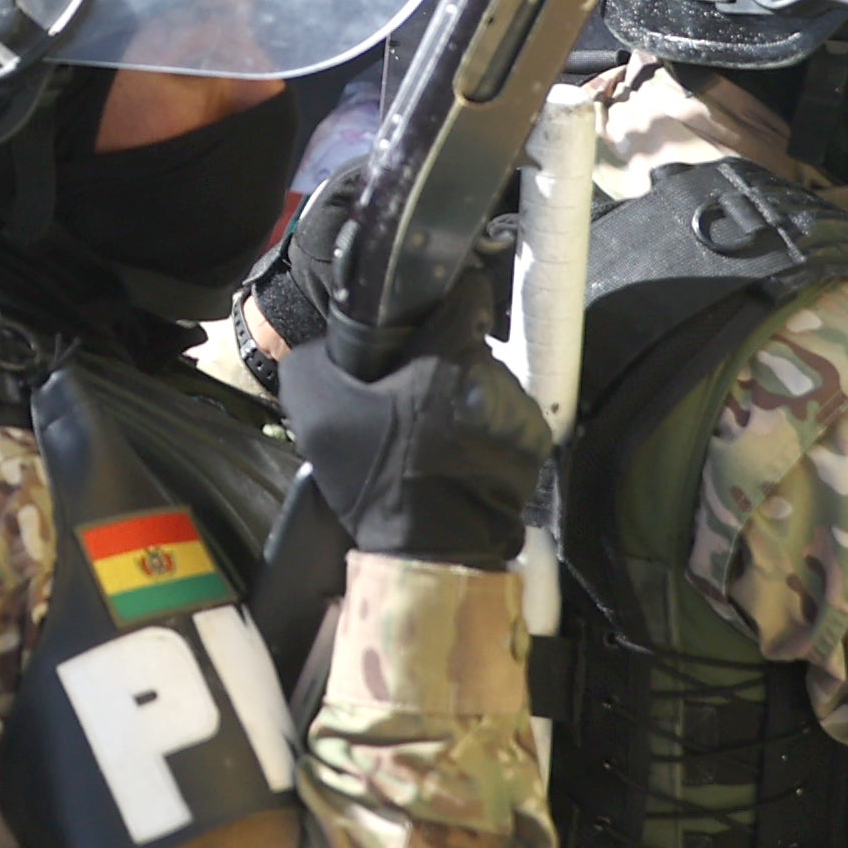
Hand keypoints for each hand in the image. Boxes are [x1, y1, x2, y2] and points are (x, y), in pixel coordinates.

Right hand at [280, 320, 550, 565]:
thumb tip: (335, 338)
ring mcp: (518, 412)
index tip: (425, 313)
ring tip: (433, 430)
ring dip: (464, 394)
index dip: (444, 295)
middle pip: (468, 343)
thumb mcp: (315, 410)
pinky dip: (484, 427)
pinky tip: (457, 453)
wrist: (426, 554)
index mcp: (444, 358)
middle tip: (410, 392)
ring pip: (487, 381)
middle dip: (442, 359)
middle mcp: (491, 377)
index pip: (467, 293)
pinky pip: (505, 417)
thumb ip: (318, 356)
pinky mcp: (532, 444)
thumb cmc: (373, 479)